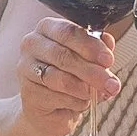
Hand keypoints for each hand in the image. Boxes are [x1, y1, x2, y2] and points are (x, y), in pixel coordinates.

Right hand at [13, 17, 119, 135]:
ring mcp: (25, 68)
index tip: (108, 60)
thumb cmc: (69, 77)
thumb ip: (98, 50)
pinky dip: (74, 102)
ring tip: (95, 95)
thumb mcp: (88, 60)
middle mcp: (32, 44)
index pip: (69, 32)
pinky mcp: (27, 92)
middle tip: (111, 84)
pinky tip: (80, 103)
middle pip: (64, 56)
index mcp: (48, 28)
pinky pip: (56, 97)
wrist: (49, 107)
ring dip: (84, 89)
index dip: (91, 46)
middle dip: (92, 72)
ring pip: (60, 78)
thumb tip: (108, 41)